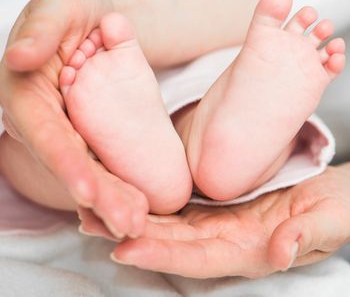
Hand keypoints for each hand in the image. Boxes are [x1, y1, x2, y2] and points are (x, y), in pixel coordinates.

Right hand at [0, 0, 148, 235]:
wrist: (97, 16)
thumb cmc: (77, 9)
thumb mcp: (61, 5)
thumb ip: (41, 29)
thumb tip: (18, 59)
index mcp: (29, 93)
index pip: (47, 134)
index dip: (65, 164)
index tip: (88, 191)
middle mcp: (47, 120)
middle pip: (70, 164)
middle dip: (97, 197)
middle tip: (128, 223)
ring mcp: (69, 130)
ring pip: (89, 172)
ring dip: (112, 201)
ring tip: (138, 222)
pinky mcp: (91, 133)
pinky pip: (104, 163)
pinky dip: (120, 187)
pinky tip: (142, 205)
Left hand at [79, 164, 349, 277]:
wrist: (334, 193)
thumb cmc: (336, 208)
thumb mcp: (331, 219)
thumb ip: (309, 235)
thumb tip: (281, 251)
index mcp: (249, 249)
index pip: (198, 258)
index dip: (162, 256)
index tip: (124, 249)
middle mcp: (226, 238)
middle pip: (173, 242)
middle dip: (133, 236)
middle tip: (92, 223)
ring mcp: (219, 220)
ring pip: (170, 223)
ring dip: (135, 218)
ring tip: (97, 207)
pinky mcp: (216, 201)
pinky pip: (179, 204)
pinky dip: (153, 201)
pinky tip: (130, 192)